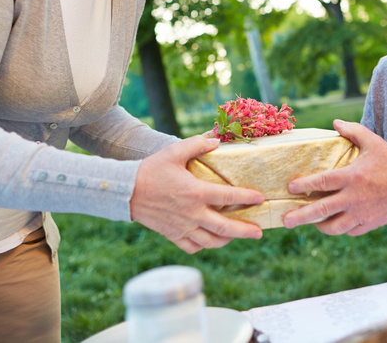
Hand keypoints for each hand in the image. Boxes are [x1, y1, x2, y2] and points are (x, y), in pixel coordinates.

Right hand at [130, 135, 263, 252]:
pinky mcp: (172, 235)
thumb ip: (197, 144)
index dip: (247, 198)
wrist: (125, 191)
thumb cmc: (151, 169)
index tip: (260, 198)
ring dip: (227, 240)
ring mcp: (182, 227)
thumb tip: (216, 140)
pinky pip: (192, 246)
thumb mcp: (174, 151)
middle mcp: (192, 213)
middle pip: (225, 227)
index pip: (229, 197)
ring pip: (210, 241)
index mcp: (196, 192)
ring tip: (237, 236)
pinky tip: (210, 240)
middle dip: (245, 230)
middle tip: (259, 232)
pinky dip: (204, 245)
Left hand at [282, 120, 386, 235]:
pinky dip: (339, 228)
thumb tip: (335, 122)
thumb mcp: (374, 143)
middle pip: (321, 210)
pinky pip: (349, 230)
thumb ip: (353, 131)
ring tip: (310, 223)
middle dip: (300, 216)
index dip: (303, 186)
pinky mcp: (369, 224)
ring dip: (318, 226)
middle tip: (285, 220)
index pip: (321, 183)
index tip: (290, 188)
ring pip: (333, 227)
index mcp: (352, 177)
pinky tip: (333, 223)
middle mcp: (353, 198)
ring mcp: (361, 214)